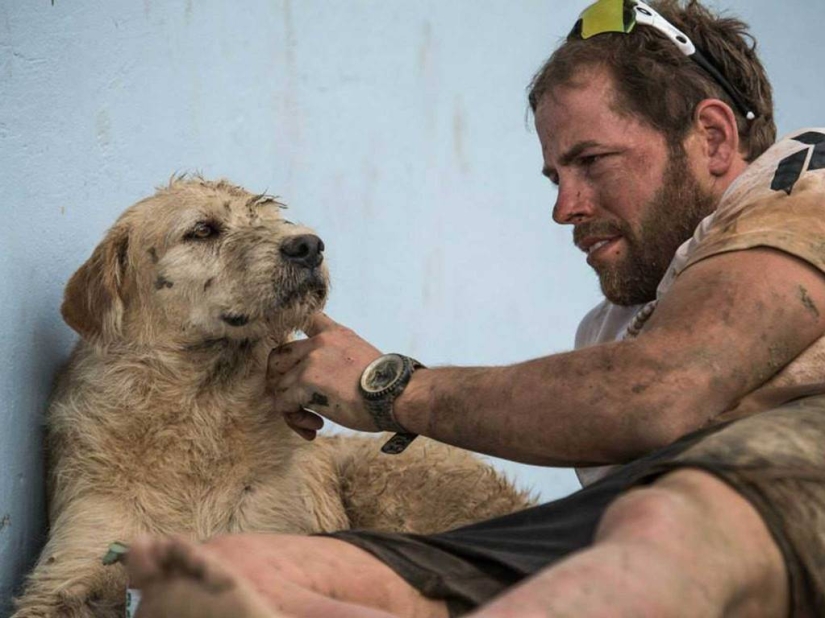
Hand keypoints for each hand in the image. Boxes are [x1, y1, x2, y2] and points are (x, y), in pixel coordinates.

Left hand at [267, 313, 382, 439]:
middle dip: (280, 382)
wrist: (397, 395)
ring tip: (313, 421)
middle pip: (277, 357)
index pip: (305, 319)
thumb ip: (337, 358)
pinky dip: (294, 419)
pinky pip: (283, 404)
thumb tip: (323, 379)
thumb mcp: (362, 358)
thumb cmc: (386, 387)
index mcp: (335, 334)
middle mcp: (318, 343)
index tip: (294, 360)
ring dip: (292, 408)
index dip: (293, 336)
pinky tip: (315, 427)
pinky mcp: (304, 383)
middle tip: (296, 401)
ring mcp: (309, 361)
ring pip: (278, 386)